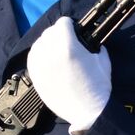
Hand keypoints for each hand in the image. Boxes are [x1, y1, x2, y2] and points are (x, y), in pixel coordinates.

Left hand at [28, 16, 110, 134]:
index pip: (62, 23)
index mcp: (68, 47)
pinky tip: (49, 60)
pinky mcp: (35, 76)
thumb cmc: (98, 86)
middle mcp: (50, 53)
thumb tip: (88, 41)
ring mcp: (40, 66)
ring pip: (38, 44)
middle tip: (67, 41)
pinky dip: (39, 55)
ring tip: (56, 50)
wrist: (88, 111)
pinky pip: (32, 58)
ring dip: (47, 43)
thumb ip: (93, 46)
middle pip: (49, 32)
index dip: (70, 25)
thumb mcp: (102, 60)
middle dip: (59, 33)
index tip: (74, 30)